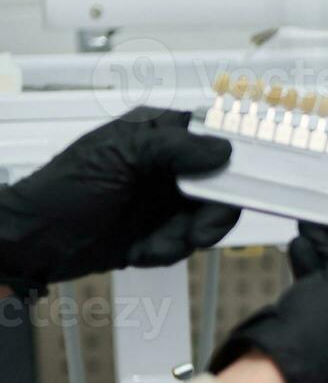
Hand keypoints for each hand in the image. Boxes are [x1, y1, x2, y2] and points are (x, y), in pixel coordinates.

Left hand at [0, 108, 237, 294]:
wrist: (38, 242)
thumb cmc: (62, 192)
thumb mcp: (117, 157)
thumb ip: (172, 147)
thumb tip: (222, 148)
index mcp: (157, 132)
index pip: (213, 135)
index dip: (232, 159)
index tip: (234, 185)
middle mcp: (168, 162)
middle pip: (222, 183)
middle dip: (209, 215)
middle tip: (195, 232)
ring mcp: (167, 196)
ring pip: (209, 217)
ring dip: (182, 238)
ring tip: (152, 244)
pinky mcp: (163, 227)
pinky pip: (189, 240)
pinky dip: (168, 250)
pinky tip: (141, 249)